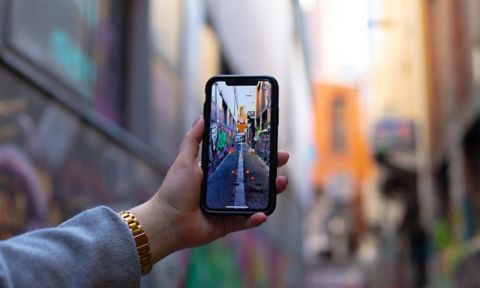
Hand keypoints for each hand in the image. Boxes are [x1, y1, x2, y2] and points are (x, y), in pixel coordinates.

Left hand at [130, 116, 288, 262]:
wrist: (166, 220)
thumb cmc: (173, 191)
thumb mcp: (184, 160)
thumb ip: (193, 139)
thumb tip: (201, 116)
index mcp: (219, 173)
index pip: (243, 160)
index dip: (258, 153)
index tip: (270, 143)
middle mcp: (228, 189)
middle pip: (255, 178)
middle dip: (272, 169)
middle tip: (282, 159)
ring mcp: (230, 207)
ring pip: (256, 199)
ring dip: (271, 192)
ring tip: (281, 183)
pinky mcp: (229, 224)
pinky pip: (247, 221)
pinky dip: (256, 218)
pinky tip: (262, 213)